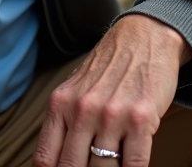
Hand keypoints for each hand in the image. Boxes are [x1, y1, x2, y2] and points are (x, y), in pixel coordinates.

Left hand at [34, 15, 191, 166]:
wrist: (146, 36)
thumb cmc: (110, 67)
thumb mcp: (75, 90)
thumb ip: (63, 123)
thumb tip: (55, 162)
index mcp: (60, 105)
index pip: (45, 160)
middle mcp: (82, 110)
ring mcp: (112, 116)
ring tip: (111, 165)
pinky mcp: (141, 119)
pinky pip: (133, 165)